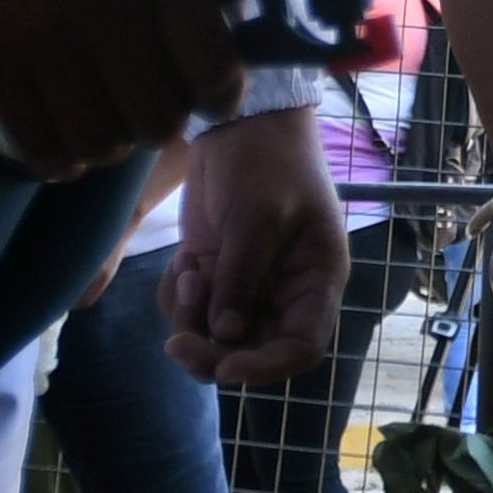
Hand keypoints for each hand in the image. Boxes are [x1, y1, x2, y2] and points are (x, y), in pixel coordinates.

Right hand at [0, 0, 239, 170]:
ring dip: (109, 140)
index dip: (222, 94)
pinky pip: (42, 150)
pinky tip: (64, 129)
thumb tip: (244, 35)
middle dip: (161, 119)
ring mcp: (43, 39)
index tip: (210, 93)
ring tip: (102, 111)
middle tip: (146, 98)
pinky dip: (61, 156)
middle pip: (158, 122)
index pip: (215, 70)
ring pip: (101, 145)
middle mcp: (105, 4)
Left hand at [157, 108, 345, 386]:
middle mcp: (284, 292)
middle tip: (177, 345)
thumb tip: (225, 335)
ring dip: (191, 320)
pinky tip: (183, 262)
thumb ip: (241, 279)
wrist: (239, 123)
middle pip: (252, 351)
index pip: (301, 348)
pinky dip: (179, 298)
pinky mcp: (214, 272)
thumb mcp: (258, 218)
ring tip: (188, 273)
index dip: (267, 368)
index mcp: (315, 281)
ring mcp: (247, 284)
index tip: (226, 369)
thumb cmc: (267, 163)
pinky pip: (192, 310)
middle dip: (213, 353)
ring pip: (216, 336)